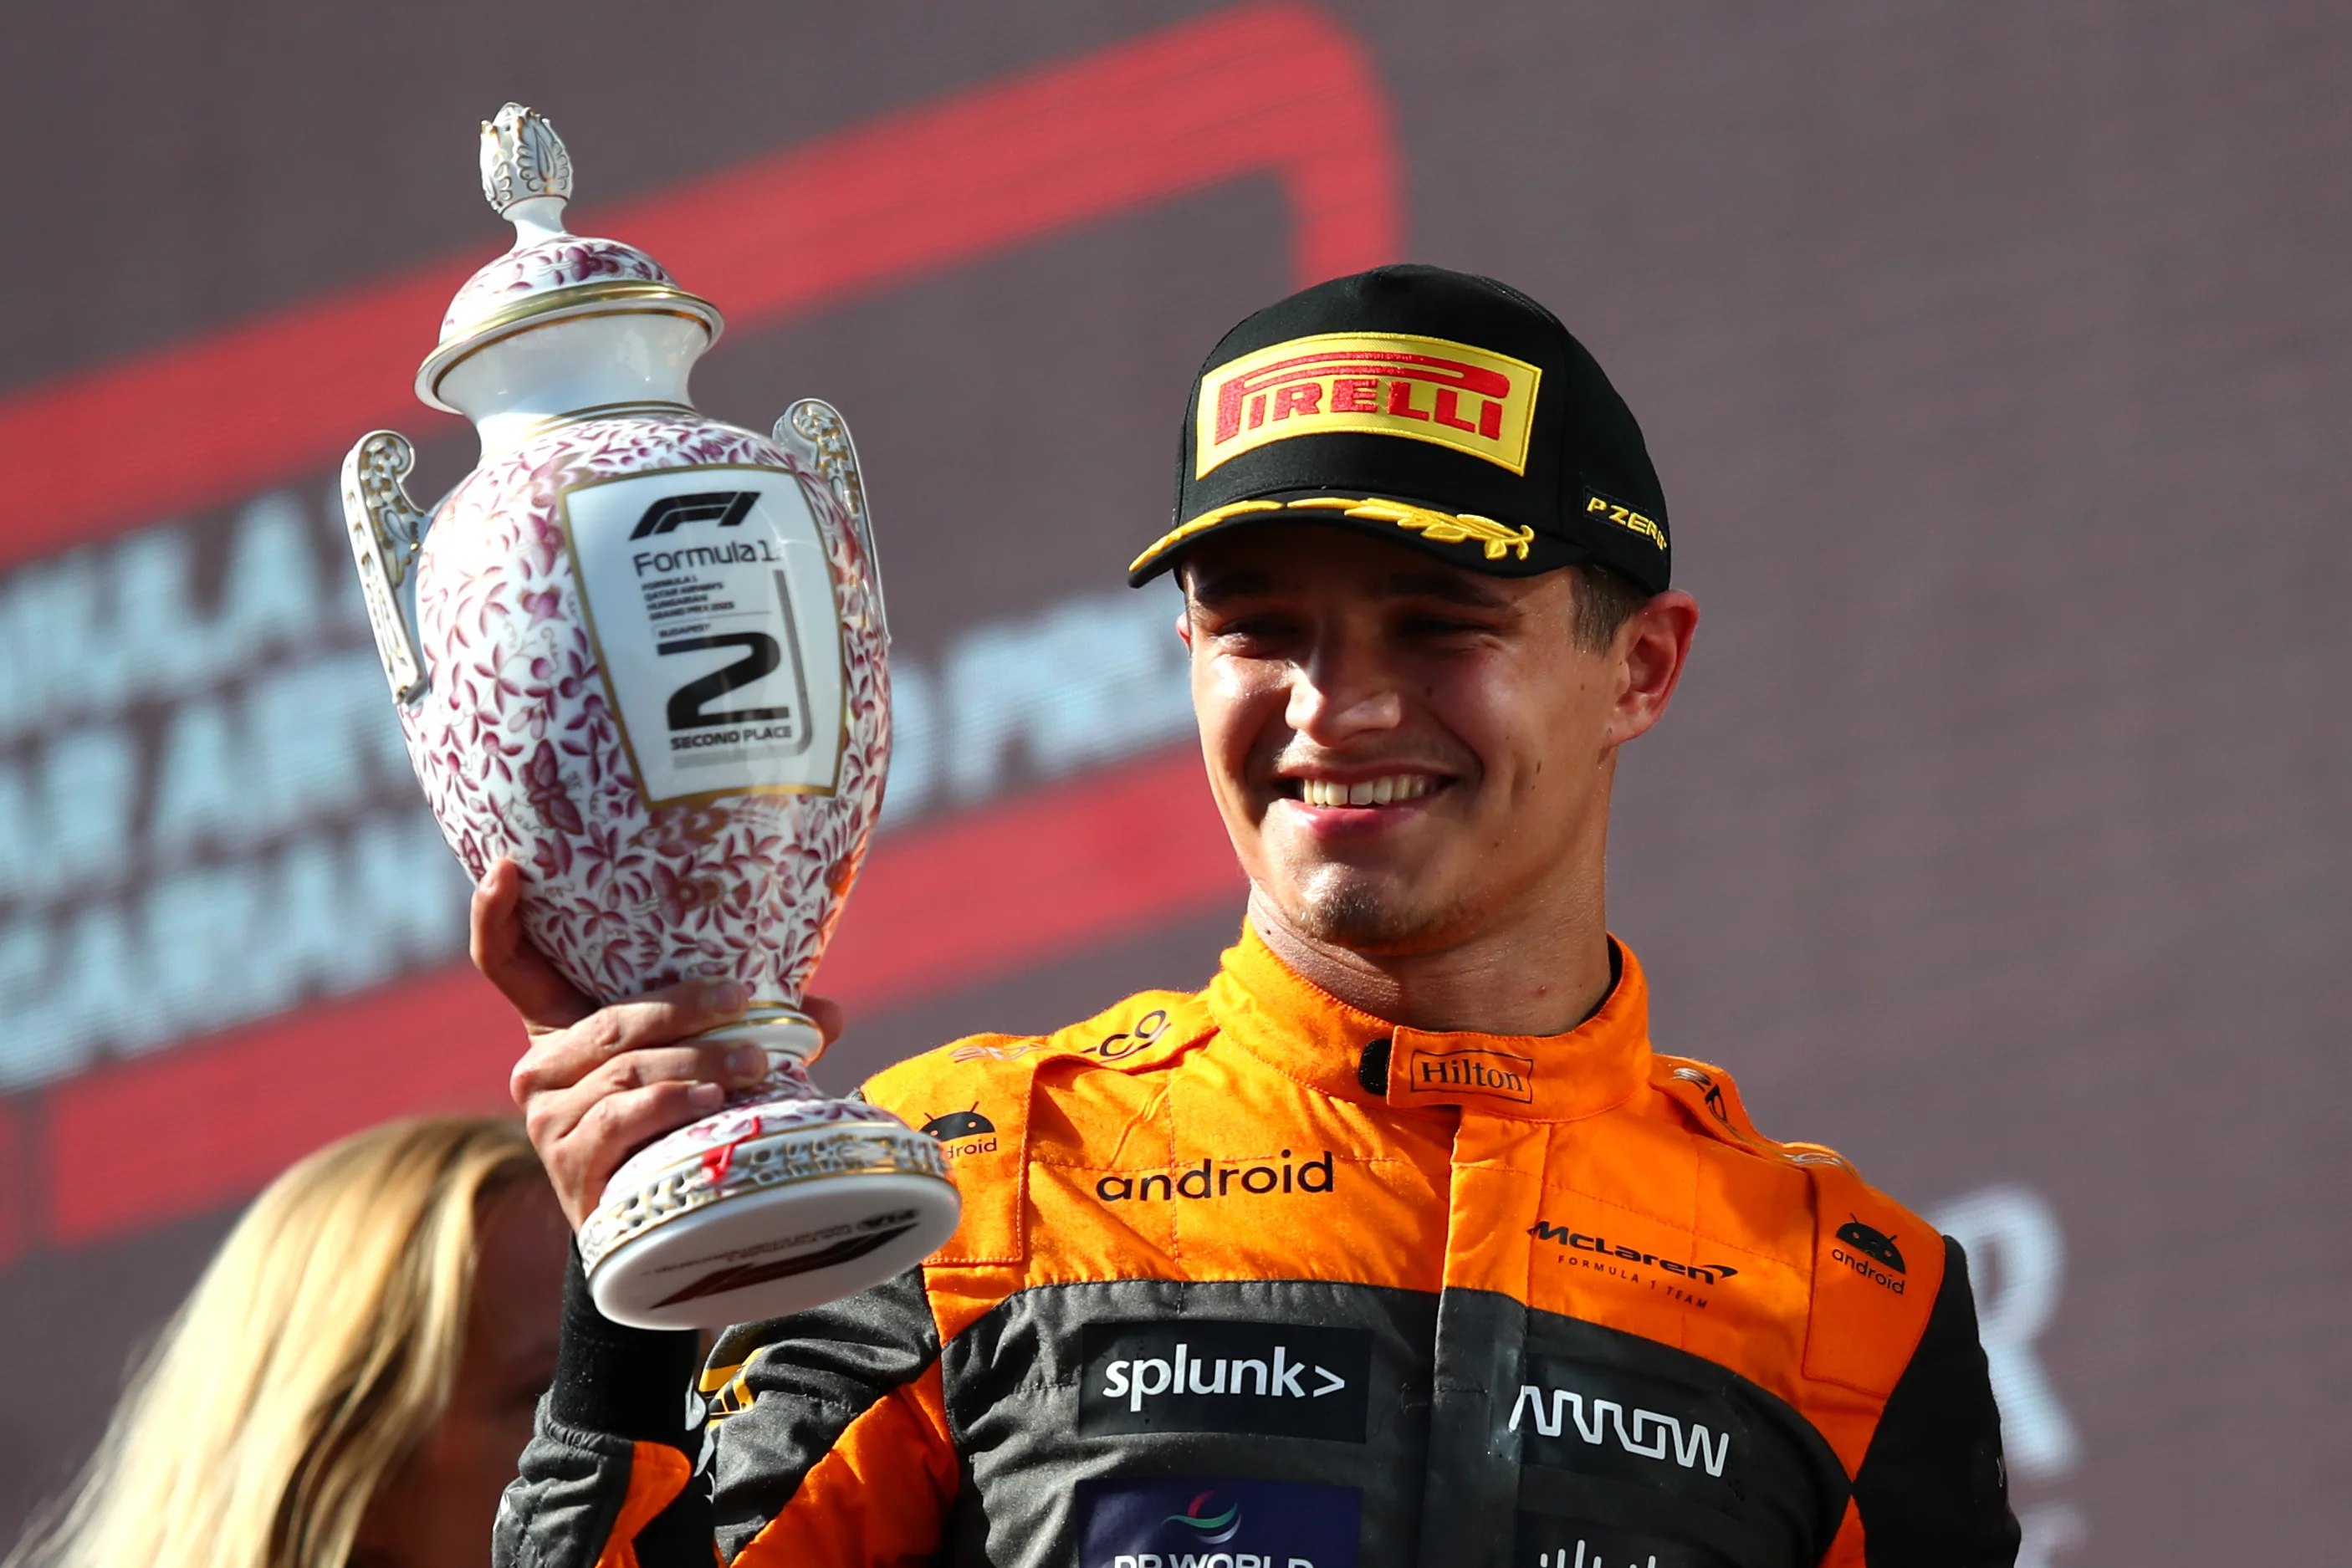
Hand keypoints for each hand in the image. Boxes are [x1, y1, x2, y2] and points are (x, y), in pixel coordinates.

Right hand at [471, 858, 844, 1228]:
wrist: (653, 1221)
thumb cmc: (676, 1124)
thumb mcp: (701, 1062)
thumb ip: (749, 1029)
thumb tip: (831, 1011)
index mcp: (562, 1027)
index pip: (504, 962)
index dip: (494, 914)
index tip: (509, 865)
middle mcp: (539, 1067)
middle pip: (611, 1021)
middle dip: (686, 1009)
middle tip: (747, 1003)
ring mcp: (546, 1117)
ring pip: (627, 1071)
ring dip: (700, 1060)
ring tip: (757, 1061)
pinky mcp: (567, 1162)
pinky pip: (622, 1119)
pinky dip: (671, 1105)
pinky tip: (711, 1100)